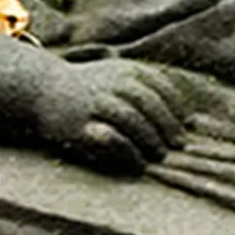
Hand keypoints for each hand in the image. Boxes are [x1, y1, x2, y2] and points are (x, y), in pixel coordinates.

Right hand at [33, 57, 189, 172]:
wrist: (43, 90)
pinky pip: (110, 138)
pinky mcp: (79, 124)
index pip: (161, 87)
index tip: (189, 126)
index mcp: (126, 70)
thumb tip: (192, 120)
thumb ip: (151, 91)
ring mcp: (95, 102)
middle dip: (167, 126)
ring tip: (160, 156)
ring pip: (131, 119)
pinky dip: (128, 152)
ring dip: (150, 139)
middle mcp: (111, 83)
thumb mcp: (120, 77)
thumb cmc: (90, 88)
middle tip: (179, 146)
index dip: (177, 108)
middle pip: (149, 103)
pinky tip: (138, 164)